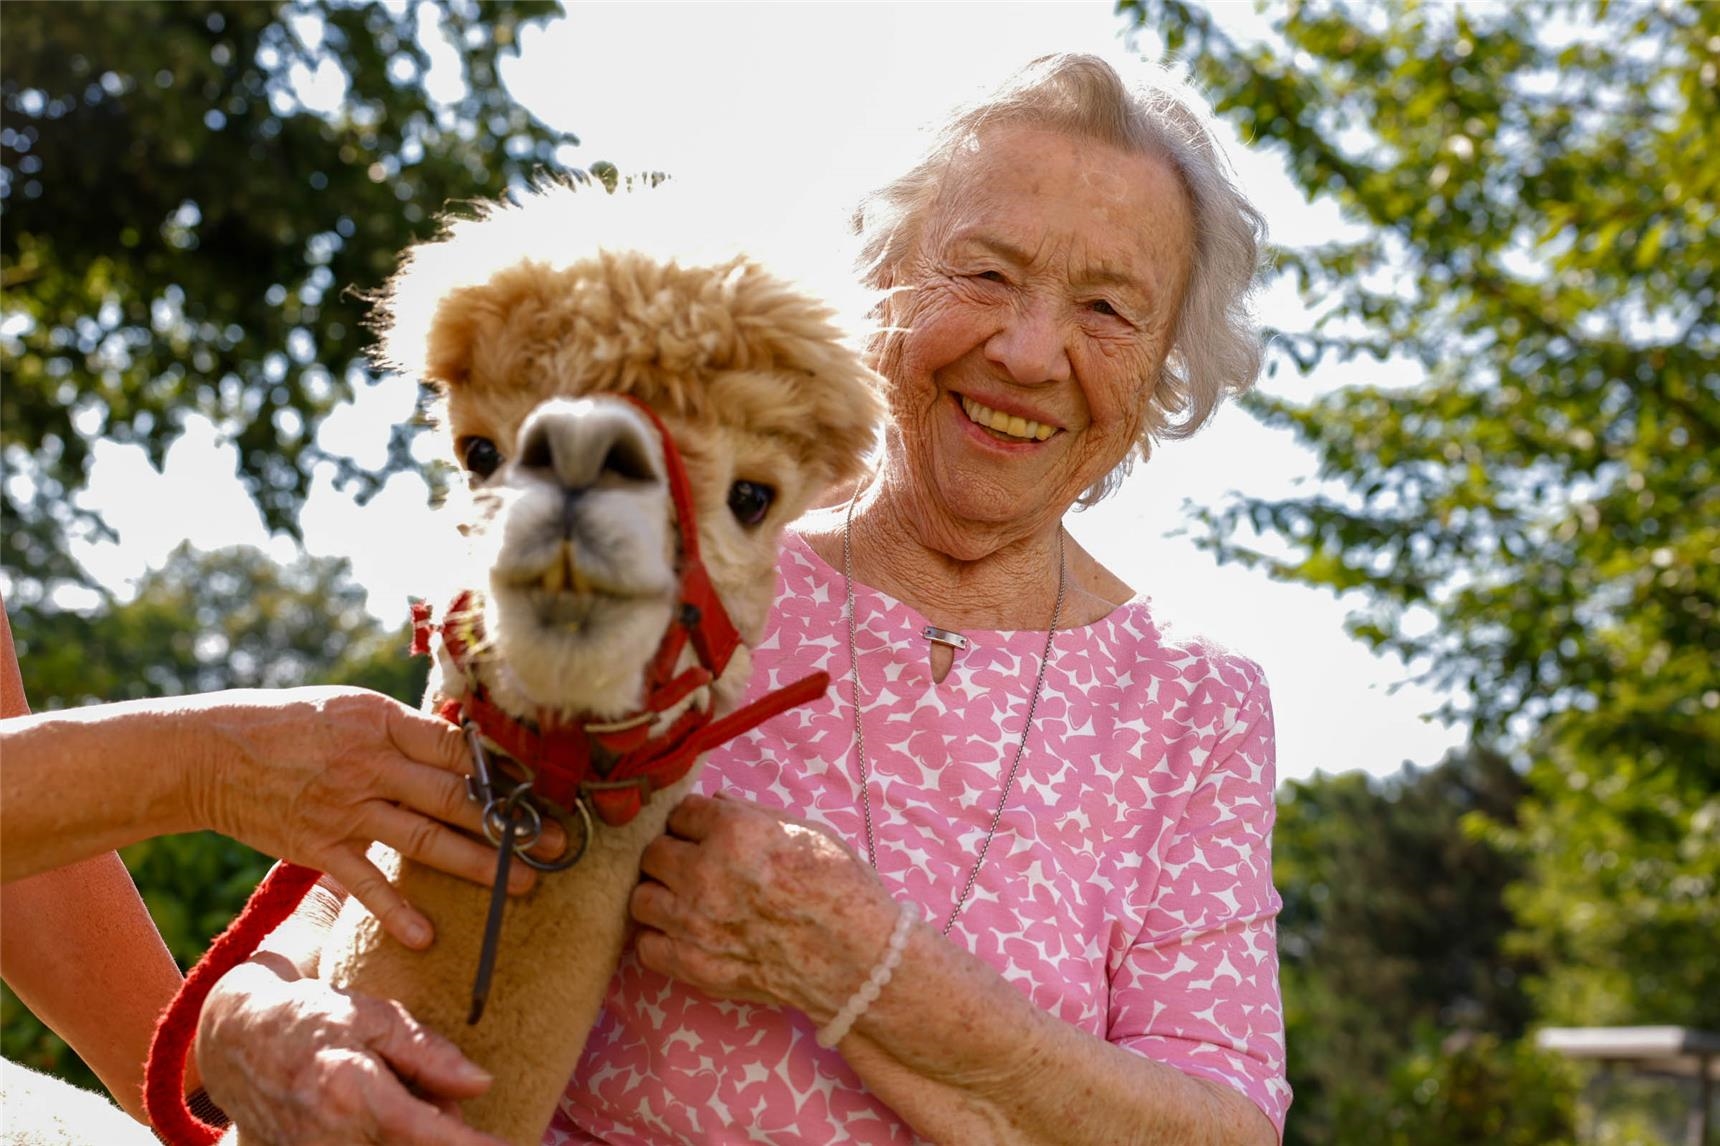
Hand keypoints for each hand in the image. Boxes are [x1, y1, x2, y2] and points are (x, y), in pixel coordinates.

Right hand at [185, 687, 560, 948]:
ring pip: (425, 840)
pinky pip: (365, 884)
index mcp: (382, 723)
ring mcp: (345, 810)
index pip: (457, 749)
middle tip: (554, 846)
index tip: (540, 792)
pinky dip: (395, 913)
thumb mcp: (351, 706)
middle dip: (510, 823)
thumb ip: (405, 729)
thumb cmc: (289, 723)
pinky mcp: (318, 847)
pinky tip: (427, 935)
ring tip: (520, 885)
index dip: (502, 772)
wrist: (210, 753)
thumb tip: (463, 743)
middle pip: (454, 796)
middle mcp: (369, 765)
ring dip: (477, 864)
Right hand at [198, 957, 506, 1145]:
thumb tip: (482, 1084)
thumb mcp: (374, 1017)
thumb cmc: (313, 1018)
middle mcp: (332, 1136)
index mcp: (352, 1092)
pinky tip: (384, 1115)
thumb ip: (429, 1054)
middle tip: (450, 1106)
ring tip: (407, 1102)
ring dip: (412, 1135)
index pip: (427, 1133)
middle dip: (444, 1133)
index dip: (470, 1145)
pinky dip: (385, 1138)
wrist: (240, 1041)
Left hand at [629, 793, 898, 1021]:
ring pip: (641, 899)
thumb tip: (716, 800)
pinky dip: (661, 940)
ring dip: (661, 896)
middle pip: (653, 853)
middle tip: (694, 865)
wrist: (858, 960)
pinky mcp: (694, 966)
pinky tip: (684, 935)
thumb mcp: (806, 832)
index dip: (695, 822)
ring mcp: (695, 923)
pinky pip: (647, 947)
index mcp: (734, 831)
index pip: (681, 812)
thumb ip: (753, 814)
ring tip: (686, 901)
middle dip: (672, 854)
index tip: (705, 832)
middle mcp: (705, 873)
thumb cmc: (842, 889)